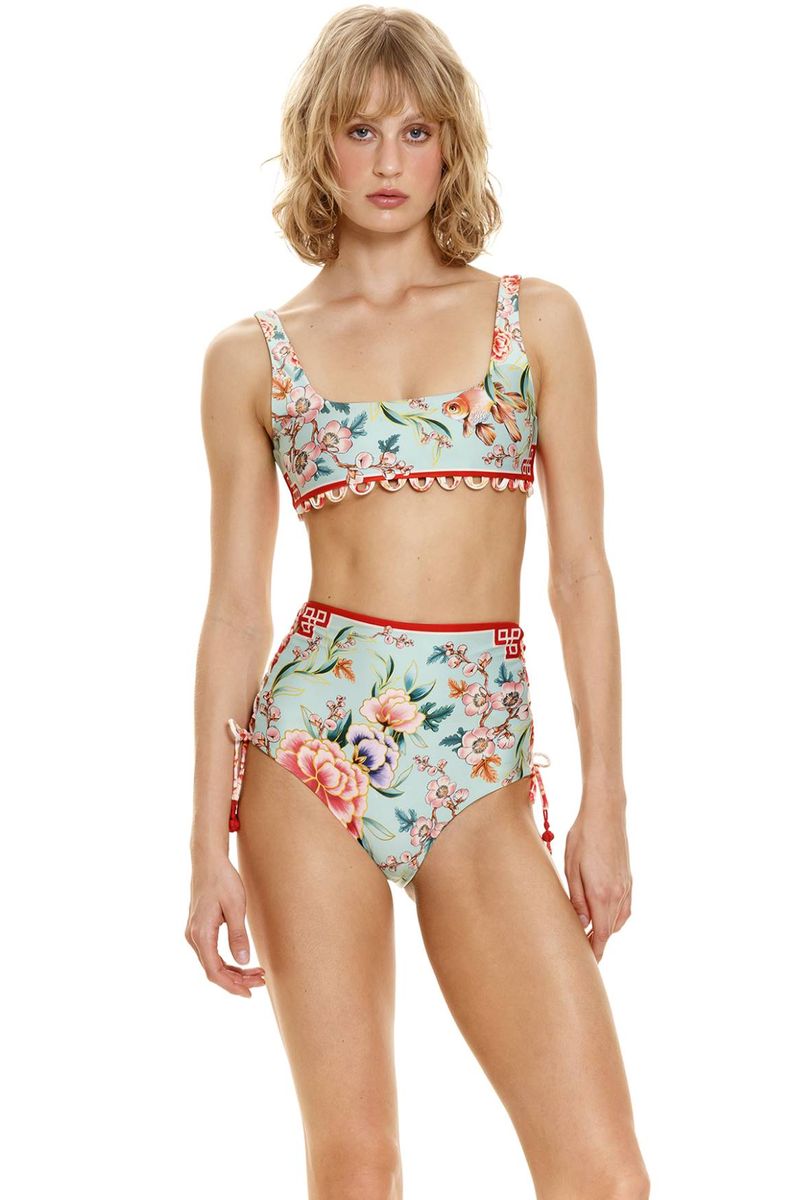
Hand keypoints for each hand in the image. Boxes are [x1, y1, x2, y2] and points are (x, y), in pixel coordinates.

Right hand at [185, 855, 266, 996]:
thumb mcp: (235, 906)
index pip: (214, 971)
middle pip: (213, 970)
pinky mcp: (199, 928)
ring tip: (257, 973)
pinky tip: (243, 962)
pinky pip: (212, 952)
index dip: (231, 986)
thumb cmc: (223, 880)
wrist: (208, 860)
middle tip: (261, 981)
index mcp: (201, 933)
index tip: (249, 993)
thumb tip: (243, 962)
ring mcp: (194, 933)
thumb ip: (238, 935)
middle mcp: (193, 937)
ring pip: (213, 962)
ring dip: (233, 971)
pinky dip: (227, 961)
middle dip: (237, 980)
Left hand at [564, 801, 631, 962]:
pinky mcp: (629, 879)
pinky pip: (625, 908)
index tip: (587, 964)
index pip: (602, 934)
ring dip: (607, 930)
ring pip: (619, 920)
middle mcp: (618, 894)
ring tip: (590, 935)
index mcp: (602, 894)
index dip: (595, 951)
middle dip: (598, 943)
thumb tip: (581, 924)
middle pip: (611, 930)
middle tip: (582, 951)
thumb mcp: (571, 867)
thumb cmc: (583, 836)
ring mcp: (626, 886)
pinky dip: (616, 917)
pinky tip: (605, 915)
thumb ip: (577, 899)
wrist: (606, 813)